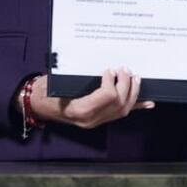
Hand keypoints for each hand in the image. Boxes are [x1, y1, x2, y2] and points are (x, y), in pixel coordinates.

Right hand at [27, 67, 153, 129]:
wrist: (36, 103)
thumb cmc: (44, 90)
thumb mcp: (57, 81)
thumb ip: (78, 77)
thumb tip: (100, 65)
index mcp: (80, 110)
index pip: (107, 97)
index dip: (112, 82)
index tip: (109, 69)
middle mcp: (90, 119)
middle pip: (119, 103)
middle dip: (126, 84)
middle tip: (125, 69)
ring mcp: (96, 121)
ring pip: (123, 110)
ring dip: (133, 93)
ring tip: (136, 78)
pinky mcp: (99, 119)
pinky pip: (120, 114)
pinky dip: (136, 107)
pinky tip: (149, 103)